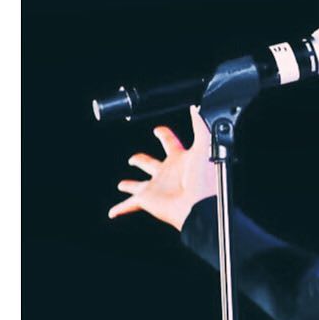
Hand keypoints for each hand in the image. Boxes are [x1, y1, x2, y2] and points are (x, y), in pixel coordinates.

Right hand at [108, 106, 216, 231]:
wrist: (201, 204)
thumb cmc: (206, 178)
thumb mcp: (204, 144)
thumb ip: (200, 125)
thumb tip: (197, 107)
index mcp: (181, 159)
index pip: (170, 142)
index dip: (163, 134)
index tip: (158, 130)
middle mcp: (168, 173)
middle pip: (150, 163)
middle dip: (140, 159)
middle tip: (133, 158)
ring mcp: (157, 187)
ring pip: (138, 185)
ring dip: (130, 185)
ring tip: (122, 185)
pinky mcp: (148, 199)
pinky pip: (129, 205)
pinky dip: (120, 208)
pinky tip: (113, 212)